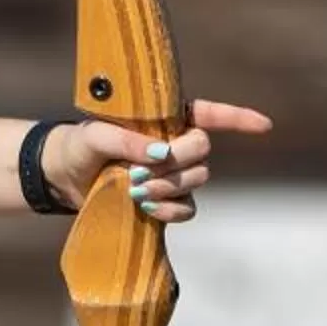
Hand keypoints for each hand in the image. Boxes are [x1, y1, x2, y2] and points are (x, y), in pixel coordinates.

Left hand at [46, 99, 275, 220]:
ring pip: (197, 180)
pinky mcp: (163, 201)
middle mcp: (174, 144)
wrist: (61, 177)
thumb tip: (160, 153)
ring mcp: (172, 175)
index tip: (265, 125)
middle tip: (145, 169)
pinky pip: (186, 209)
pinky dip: (171, 210)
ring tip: (137, 189)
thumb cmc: (79, 144)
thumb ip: (126, 139)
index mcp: (165, 118)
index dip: (238, 119)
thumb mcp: (96, 134)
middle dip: (181, 160)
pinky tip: (148, 208)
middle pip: (203, 150)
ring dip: (171, 186)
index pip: (210, 114)